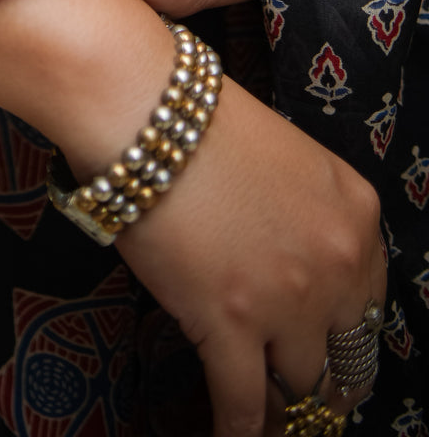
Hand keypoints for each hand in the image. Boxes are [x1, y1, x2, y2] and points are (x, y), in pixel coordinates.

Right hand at [98, 79, 387, 436]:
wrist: (146, 112)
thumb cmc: (199, 119)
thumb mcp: (286, 159)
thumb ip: (305, 217)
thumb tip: (286, 267)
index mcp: (356, 214)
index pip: (370, 303)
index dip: (345, 337)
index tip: (333, 356)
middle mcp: (336, 263)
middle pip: (342, 353)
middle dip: (322, 381)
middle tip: (305, 399)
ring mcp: (288, 300)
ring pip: (298, 385)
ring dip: (280, 404)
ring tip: (266, 417)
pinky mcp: (232, 326)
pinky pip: (244, 404)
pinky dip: (238, 430)